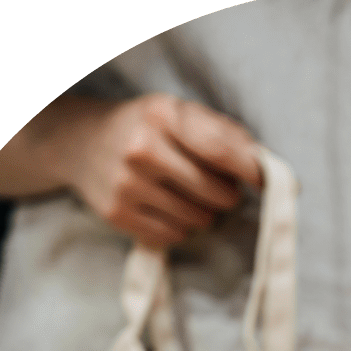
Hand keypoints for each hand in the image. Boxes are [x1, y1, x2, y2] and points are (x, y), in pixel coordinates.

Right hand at [61, 93, 263, 247]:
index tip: (270, 182)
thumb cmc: (145, 129)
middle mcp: (142, 149)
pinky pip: (174, 236)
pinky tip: (165, 208)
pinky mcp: (118, 215)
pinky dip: (179, 227)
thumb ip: (224, 135)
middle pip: (216, 194)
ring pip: (198, 220)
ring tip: (184, 195)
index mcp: (162, 115)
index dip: (251, 171)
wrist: (80, 144)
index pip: (220, 150)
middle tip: (216, 188)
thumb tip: (266, 166)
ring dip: (203, 213)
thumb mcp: (179, 114)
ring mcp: (127, 185)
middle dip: (226, 196)